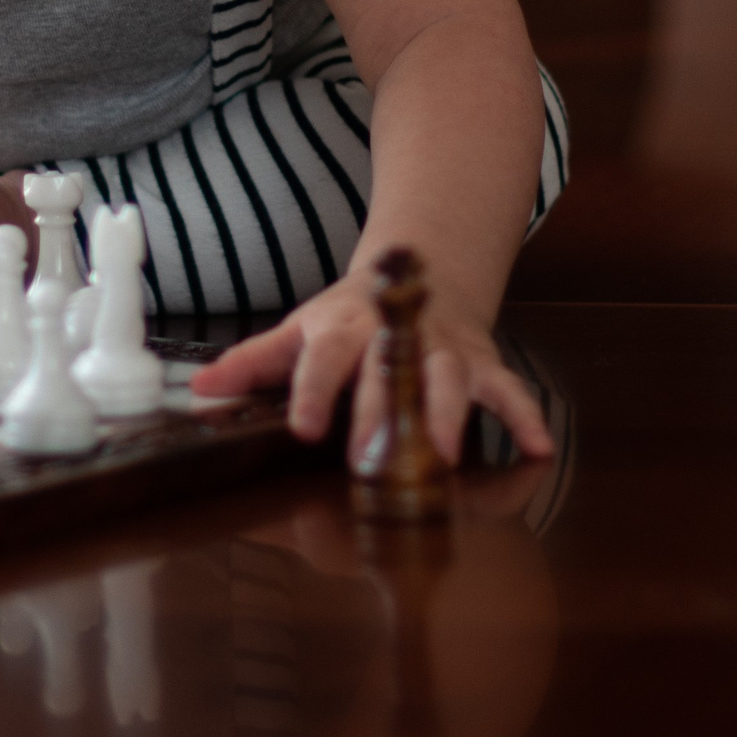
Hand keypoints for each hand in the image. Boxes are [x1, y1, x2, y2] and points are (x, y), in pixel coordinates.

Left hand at [191, 274, 553, 465]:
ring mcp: (441, 348)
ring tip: (440, 456)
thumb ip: (252, 365)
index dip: (313, 392)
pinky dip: (524, 415)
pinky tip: (538, 448)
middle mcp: (395, 335)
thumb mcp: (297, 333)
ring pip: (446, 378)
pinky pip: (506, 389)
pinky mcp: (480, 363)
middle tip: (370, 460)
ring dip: (444, 415)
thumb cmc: (349, 319)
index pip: (323, 359)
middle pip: (386, 373)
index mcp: (342, 329)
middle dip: (380, 414)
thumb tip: (198, 392)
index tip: (303, 428)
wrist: (417, 276)